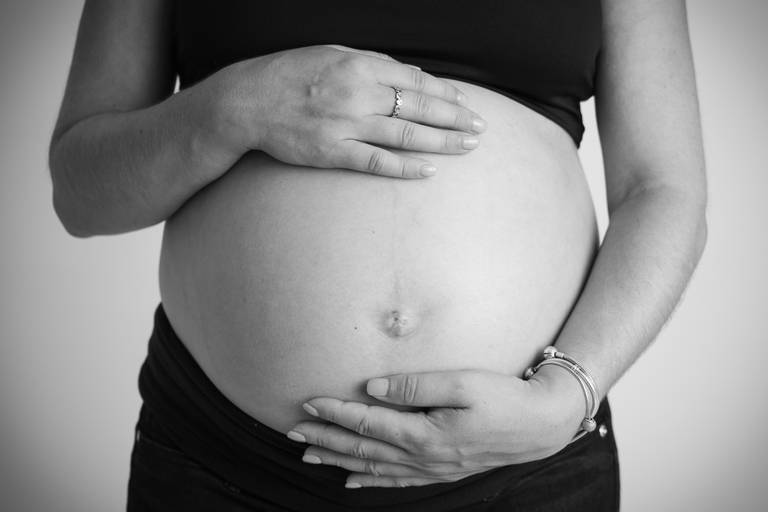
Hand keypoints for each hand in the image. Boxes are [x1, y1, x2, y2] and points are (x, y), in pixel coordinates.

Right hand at [215, 45, 486, 177]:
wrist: (248, 102)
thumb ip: (373, 62)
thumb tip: (411, 73)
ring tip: (468, 147)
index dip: (445, 92)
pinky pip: (377, 162)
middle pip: (419, 107)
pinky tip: (430, 171)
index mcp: (360, 65)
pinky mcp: (333, 153)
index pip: (415, 81)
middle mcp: (358, 94)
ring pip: (405, 134)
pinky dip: (405, 167)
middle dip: (455, 117)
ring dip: (442, 141)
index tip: (465, 102)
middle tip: (480, 128)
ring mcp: (346, 125)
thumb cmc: (290, 73)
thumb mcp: (332, 53)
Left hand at [287, 367, 585, 487]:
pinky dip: (370, 481)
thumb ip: (414, 385)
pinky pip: (396, 481)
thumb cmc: (505, 398)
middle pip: (363, 449)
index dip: (334, 413)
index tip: (307, 403)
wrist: (542, 425)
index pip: (367, 423)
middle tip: (292, 435)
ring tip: (310, 458)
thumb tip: (372, 387)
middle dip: (325, 441)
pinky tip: (354, 482)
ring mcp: (432, 469)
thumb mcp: (461, 382)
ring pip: (374, 467)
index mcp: (424, 434)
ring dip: (340, 461)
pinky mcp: (442, 470)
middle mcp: (423, 457)